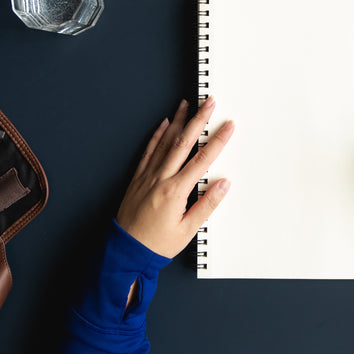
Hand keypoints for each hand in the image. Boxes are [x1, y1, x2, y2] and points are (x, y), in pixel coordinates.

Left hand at [116, 97, 234, 257]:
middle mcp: (160, 178)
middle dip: (198, 120)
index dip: (217, 140)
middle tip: (208, 102)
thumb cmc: (156, 244)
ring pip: (165, 142)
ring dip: (178, 121)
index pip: (202, 160)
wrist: (125, 251)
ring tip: (187, 104)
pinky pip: (149, 151)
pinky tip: (164, 124)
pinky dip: (157, 135)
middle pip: (183, 142)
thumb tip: (223, 184)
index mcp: (175, 191)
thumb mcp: (188, 230)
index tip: (228, 126)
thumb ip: (207, 205)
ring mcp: (147, 176)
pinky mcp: (138, 178)